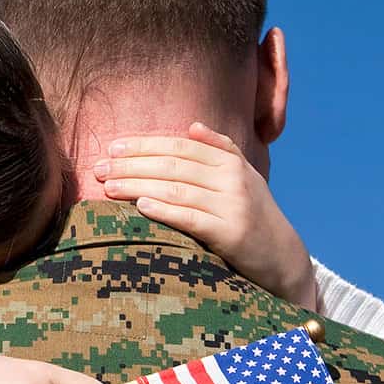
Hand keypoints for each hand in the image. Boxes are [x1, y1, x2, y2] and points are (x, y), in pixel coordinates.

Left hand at [94, 122, 317, 310]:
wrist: (283, 257)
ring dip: (138, 186)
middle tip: (100, 168)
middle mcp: (232, 179)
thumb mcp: (244, 177)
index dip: (144, 144)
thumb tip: (192, 126)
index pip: (180, 147)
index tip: (113, 147)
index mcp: (230, 162)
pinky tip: (141, 206)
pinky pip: (191, 219)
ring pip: (177, 189)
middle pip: (173, 165)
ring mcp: (232, 206)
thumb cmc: (254, 215)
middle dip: (132, 165)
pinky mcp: (231, 234)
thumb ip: (220, 149)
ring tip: (109, 187)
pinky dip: (165, 210)